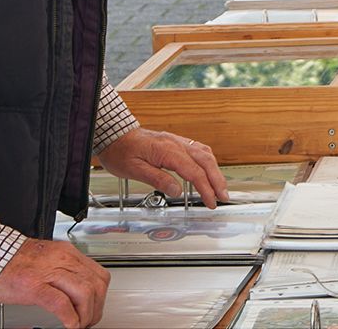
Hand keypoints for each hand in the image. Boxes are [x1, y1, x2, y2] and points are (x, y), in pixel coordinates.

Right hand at [0, 238, 108, 328]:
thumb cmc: (8, 259)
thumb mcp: (45, 258)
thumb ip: (62, 269)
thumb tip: (76, 288)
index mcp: (66, 252)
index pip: (98, 274)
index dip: (101, 295)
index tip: (95, 307)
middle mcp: (61, 259)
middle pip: (96, 285)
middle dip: (96, 308)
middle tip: (89, 320)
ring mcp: (48, 272)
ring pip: (85, 293)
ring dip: (86, 315)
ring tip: (79, 324)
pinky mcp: (33, 286)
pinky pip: (61, 303)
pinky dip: (70, 317)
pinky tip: (69, 324)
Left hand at [95, 128, 228, 203]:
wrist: (114, 134)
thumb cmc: (120, 152)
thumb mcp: (134, 170)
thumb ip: (158, 179)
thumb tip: (177, 191)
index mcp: (167, 151)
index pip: (194, 172)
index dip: (205, 189)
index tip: (211, 202)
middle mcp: (176, 143)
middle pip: (205, 161)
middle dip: (217, 180)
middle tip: (223, 197)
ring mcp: (177, 141)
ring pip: (205, 154)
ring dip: (215, 171)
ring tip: (220, 187)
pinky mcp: (176, 142)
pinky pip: (198, 149)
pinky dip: (208, 162)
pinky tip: (209, 170)